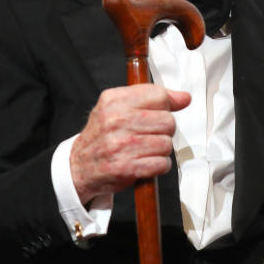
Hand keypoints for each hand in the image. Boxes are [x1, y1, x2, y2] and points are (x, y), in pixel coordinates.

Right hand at [70, 84, 189, 203]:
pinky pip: (161, 164)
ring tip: (146, 149)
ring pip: (166, 143)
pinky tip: (146, 162)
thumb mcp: (119, 106)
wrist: (79, 165)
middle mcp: (116, 120)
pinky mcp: (125, 168)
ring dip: (161, 150)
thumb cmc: (103, 134)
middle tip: (150, 134)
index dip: (165, 106)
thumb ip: (152, 98)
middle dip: (164, 130)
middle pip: (167, 121)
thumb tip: (184, 98)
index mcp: (114, 100)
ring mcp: (120, 144)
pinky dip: (159, 165)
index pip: (158, 95)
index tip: (158, 113)